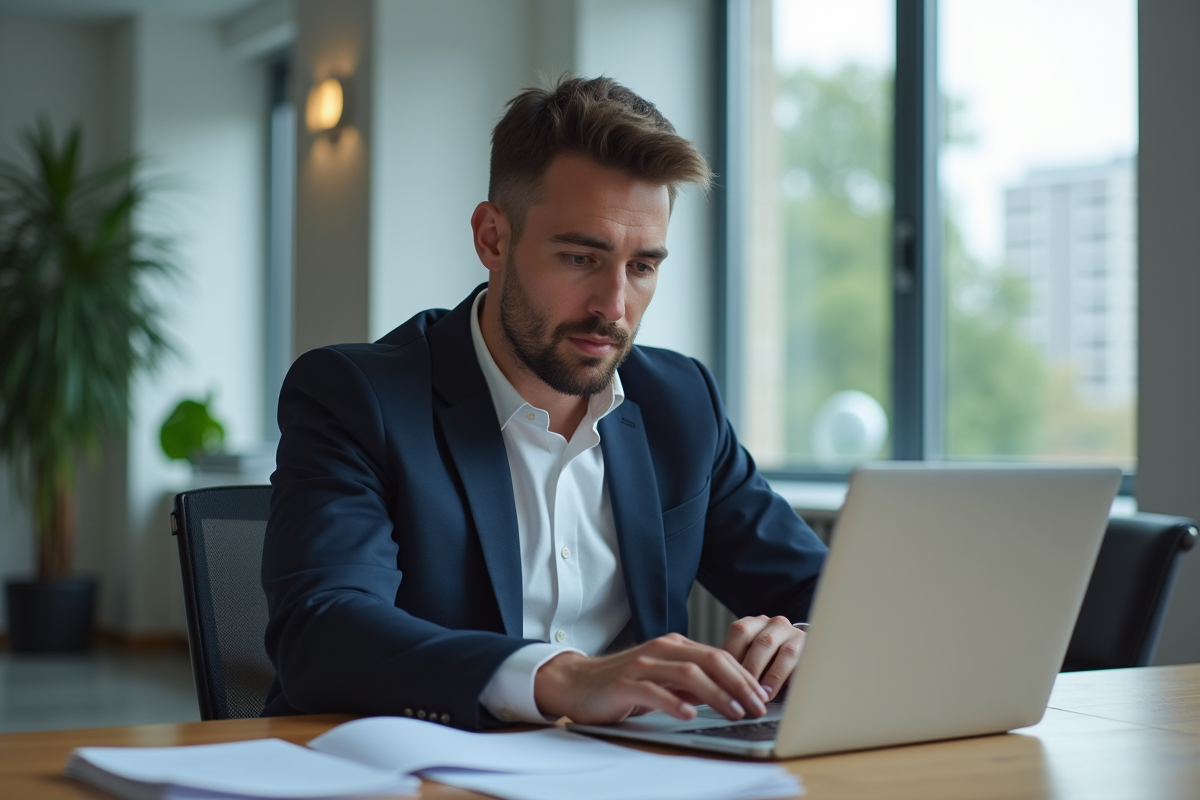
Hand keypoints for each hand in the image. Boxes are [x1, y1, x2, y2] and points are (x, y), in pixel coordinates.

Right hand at [533, 633, 770, 724]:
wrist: (576, 683)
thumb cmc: (623, 684)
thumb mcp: (663, 680)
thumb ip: (691, 682)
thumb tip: (729, 695)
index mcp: (675, 646)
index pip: (719, 656)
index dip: (745, 676)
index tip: (762, 697)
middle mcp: (661, 650)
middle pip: (711, 660)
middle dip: (739, 683)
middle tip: (757, 706)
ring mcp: (642, 664)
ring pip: (688, 673)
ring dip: (716, 694)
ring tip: (734, 711)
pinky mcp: (624, 683)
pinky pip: (653, 691)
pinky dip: (673, 702)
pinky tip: (689, 714)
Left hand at [722, 615, 805, 701]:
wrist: (802, 657)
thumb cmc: (768, 663)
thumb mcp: (751, 658)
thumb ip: (737, 666)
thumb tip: (718, 686)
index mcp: (754, 623)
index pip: (739, 631)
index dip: (732, 655)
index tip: (725, 678)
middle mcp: (774, 624)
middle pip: (762, 642)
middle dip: (752, 668)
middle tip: (743, 691)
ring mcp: (794, 634)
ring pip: (785, 651)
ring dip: (771, 676)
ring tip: (763, 696)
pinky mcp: (810, 648)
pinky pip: (801, 661)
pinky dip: (786, 678)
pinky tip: (780, 693)